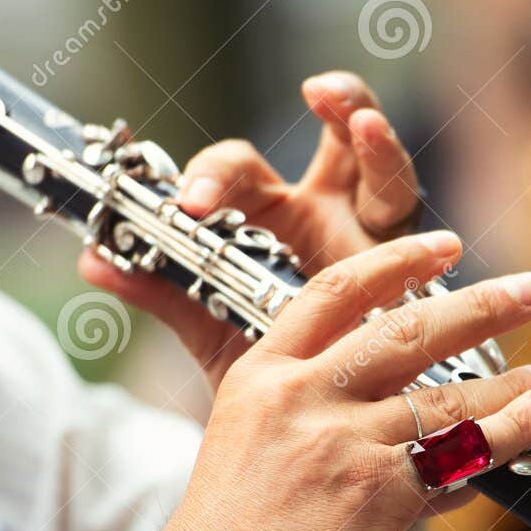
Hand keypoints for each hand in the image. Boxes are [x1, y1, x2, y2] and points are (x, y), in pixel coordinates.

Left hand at [80, 71, 422, 389]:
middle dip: (337, 104)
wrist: (319, 437)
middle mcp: (329, 214)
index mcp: (272, 219)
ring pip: (388, 173)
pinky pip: (426, 249)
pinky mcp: (418, 279)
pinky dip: (429, 243)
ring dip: (380, 141)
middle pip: (334, 141)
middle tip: (319, 93)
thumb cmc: (272, 370)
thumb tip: (92, 260)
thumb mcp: (214, 330)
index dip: (215, 179)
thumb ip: (163, 291)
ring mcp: (378, 240)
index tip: (191, 208)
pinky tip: (438, 237)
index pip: (243, 174)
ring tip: (366, 121)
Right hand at [149, 232, 530, 530]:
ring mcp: (342, 444)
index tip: (446, 246)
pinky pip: (458, 461)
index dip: (398, 262)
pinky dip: (504, 444)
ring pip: (448, 400)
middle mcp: (302, 397)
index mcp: (262, 375)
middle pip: (408, 331)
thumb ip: (312, 418)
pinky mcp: (376, 496)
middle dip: (482, 306)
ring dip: (515, 385)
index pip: (336, 291)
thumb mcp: (247, 450)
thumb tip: (400, 417)